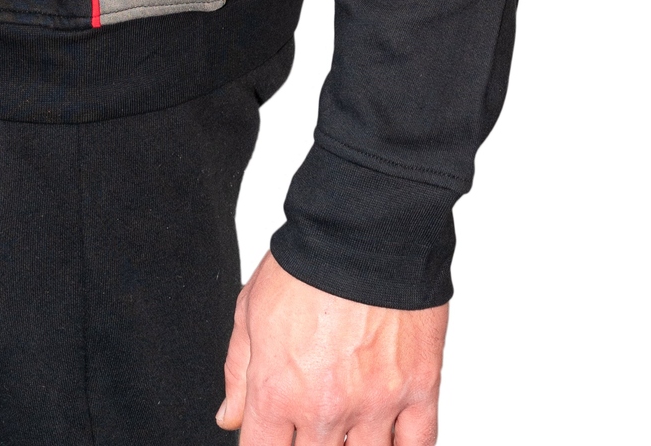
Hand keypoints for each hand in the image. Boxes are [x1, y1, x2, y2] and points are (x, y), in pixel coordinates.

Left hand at [217, 250, 446, 443]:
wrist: (365, 227)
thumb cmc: (306, 261)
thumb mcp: (250, 310)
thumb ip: (238, 372)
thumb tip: (230, 418)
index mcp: (278, 389)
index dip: (263, 444)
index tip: (271, 433)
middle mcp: (326, 407)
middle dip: (308, 442)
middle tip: (312, 412)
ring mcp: (376, 403)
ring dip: (352, 444)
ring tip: (346, 417)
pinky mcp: (419, 389)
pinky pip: (418, 445)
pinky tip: (389, 436)